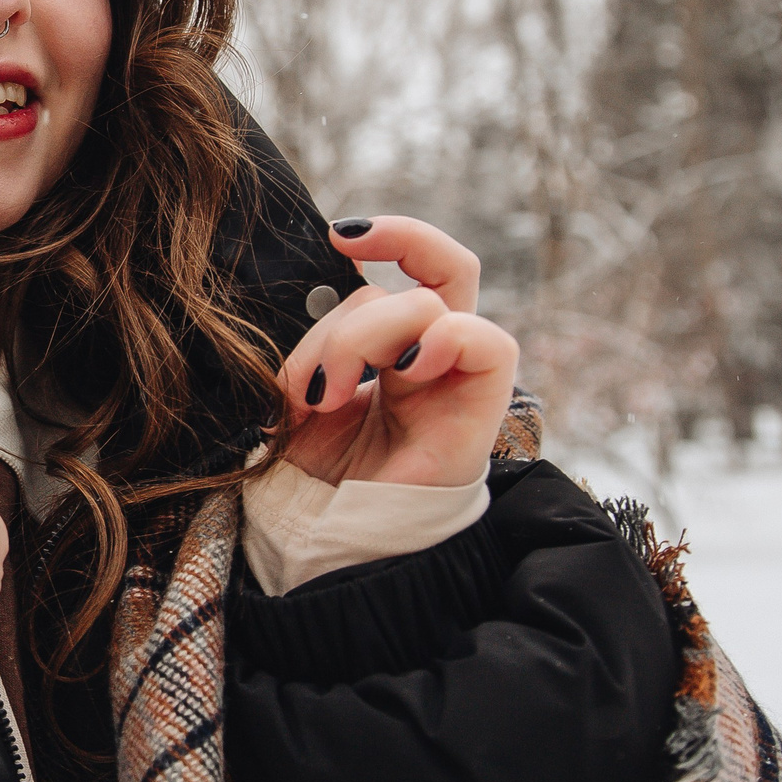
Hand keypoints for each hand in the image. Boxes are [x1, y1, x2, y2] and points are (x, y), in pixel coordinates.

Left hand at [280, 216, 518, 488]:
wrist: (330, 545)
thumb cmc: (313, 477)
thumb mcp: (293, 393)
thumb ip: (310, 343)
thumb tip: (308, 291)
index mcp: (389, 351)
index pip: (410, 271)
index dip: (389, 237)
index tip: (335, 235)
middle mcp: (430, 359)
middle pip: (442, 268)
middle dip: (394, 248)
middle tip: (339, 251)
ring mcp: (455, 382)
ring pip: (429, 305)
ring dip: (360, 335)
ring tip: (324, 392)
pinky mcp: (479, 412)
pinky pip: (488, 345)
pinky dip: (441, 339)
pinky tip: (400, 372)